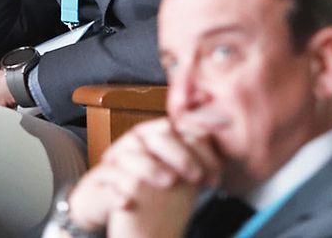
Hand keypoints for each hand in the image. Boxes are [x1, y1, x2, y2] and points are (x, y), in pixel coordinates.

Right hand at [64, 118, 220, 232]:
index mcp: (160, 132)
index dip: (203, 148)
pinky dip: (119, 191)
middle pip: (161, 136)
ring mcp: (118, 157)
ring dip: (152, 168)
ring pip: (134, 155)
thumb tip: (230, 150)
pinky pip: (110, 180)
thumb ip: (198, 158)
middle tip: (196, 176)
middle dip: (182, 155)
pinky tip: (129, 202)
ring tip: (168, 183)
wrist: (109, 195)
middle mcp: (139, 139)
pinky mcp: (101, 178)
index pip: (185, 129)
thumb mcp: (176, 169)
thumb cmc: (151, 181)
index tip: (216, 172)